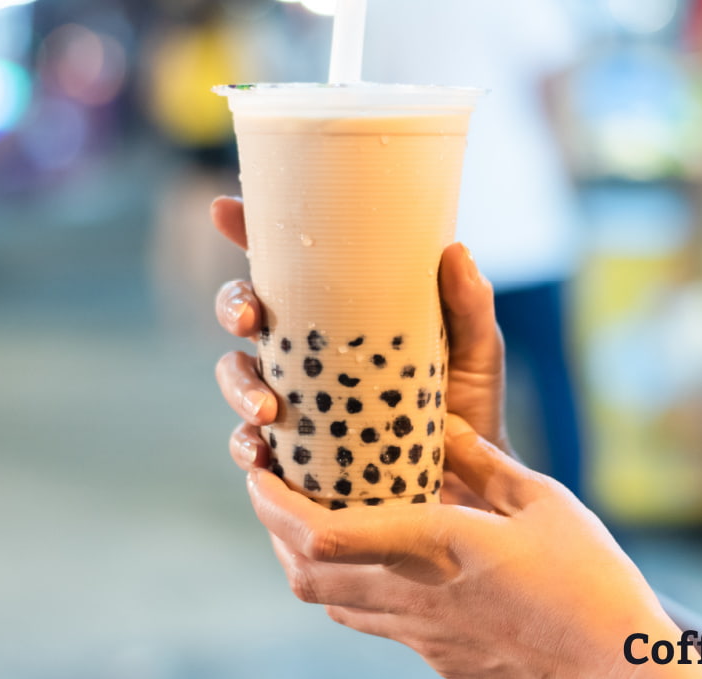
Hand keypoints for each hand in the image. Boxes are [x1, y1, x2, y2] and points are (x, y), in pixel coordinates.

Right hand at [211, 195, 507, 501]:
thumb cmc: (470, 408)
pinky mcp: (291, 453)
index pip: (287, 264)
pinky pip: (249, 446)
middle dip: (232, 307)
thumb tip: (455, 251)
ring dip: (237, 386)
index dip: (248, 232)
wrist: (469, 491)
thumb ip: (469, 306)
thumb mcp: (475, 352)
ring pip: (237, 376)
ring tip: (266, 410)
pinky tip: (261, 455)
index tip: (226, 211)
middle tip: (247, 319)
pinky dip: (246, 448)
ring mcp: (293, 400)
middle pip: (244, 312)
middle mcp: (306, 351)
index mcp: (340, 313)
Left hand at [246, 414, 678, 678]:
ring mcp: (421, 636)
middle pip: (304, 576)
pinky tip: (372, 556)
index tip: (259, 469)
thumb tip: (441, 428)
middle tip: (273, 486)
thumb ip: (482, 462)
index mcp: (434, 549)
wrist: (620, 672)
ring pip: (329, 604)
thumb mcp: (542, 502)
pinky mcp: (437, 658)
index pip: (323, 535)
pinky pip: (368, 620)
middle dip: (273, 529)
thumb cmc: (591, 582)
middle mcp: (413, 598)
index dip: (275, 504)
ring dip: (304, 559)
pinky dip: (347, 586)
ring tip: (311, 514)